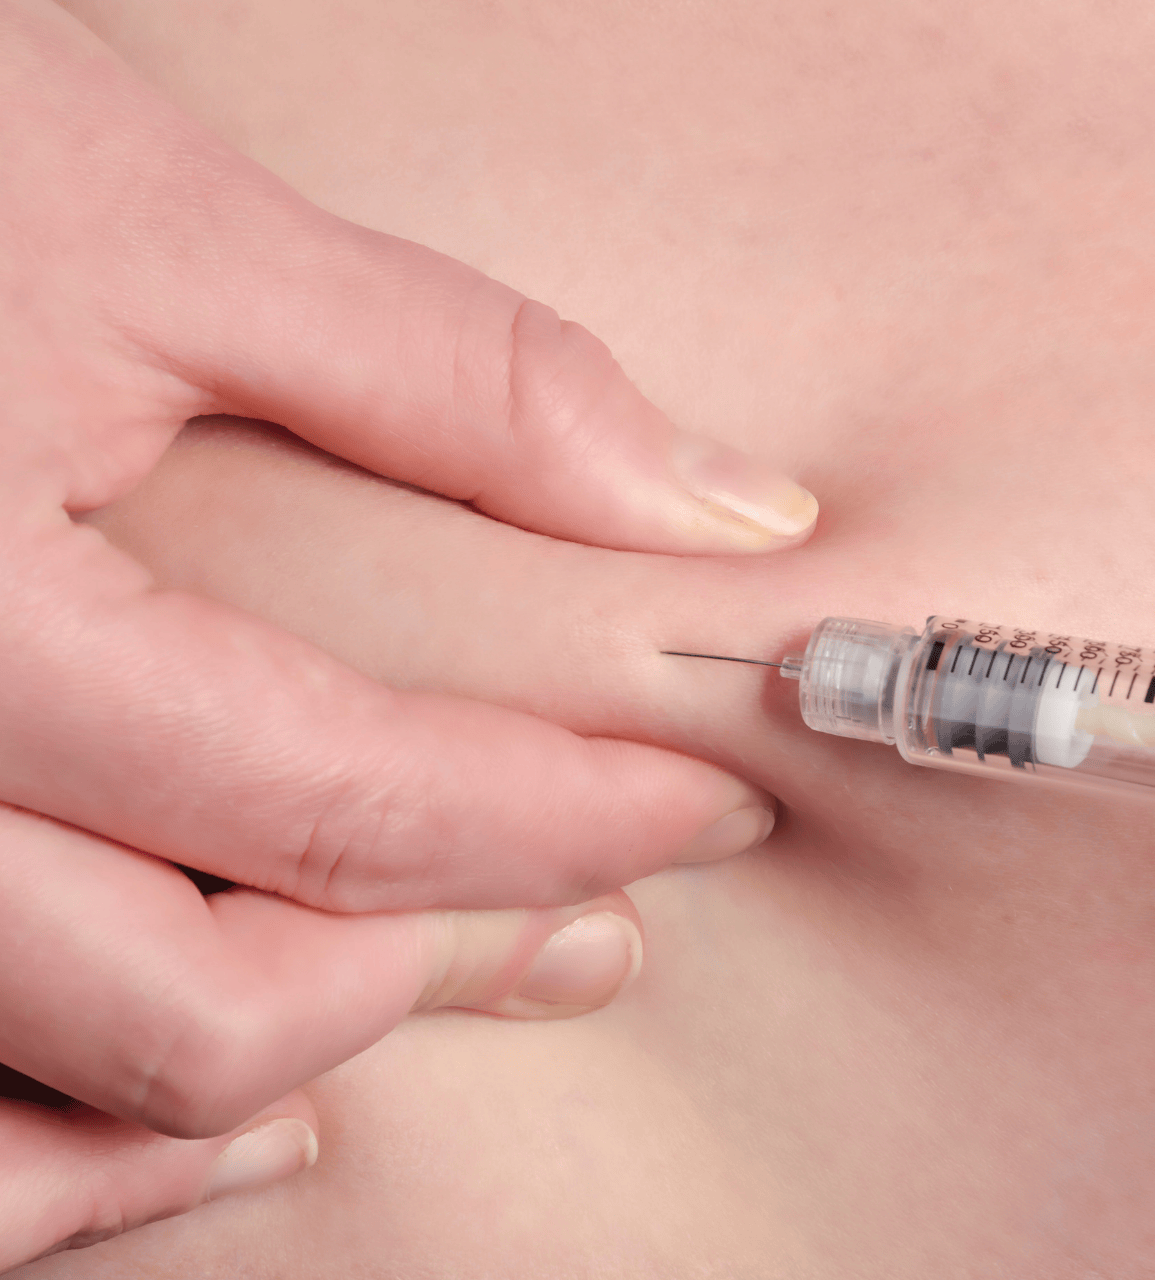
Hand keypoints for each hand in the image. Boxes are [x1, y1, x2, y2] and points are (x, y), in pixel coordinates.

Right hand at [0, 0, 813, 1260]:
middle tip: (608, 913)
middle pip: (193, 1014)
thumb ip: (455, 383)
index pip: (338, 802)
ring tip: (424, 1007)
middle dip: (442, 965)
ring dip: (262, 1080)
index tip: (704, 805)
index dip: (562, 818)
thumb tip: (720, 511)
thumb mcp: (148, 220)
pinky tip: (193, 1121)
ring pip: (39, 1121)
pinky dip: (70, 1163)